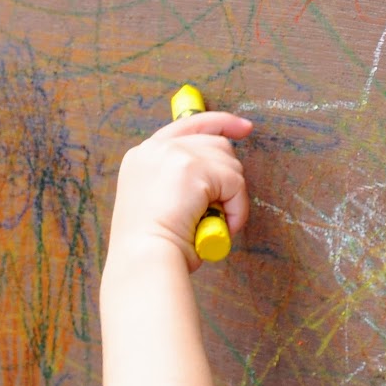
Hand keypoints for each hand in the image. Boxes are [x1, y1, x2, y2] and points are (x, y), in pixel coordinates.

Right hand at [107, 110, 252, 271]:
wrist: (142, 262)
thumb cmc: (149, 250)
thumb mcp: (156, 206)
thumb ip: (176, 183)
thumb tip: (213, 179)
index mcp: (142, 157)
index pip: (188, 124)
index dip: (220, 123)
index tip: (244, 129)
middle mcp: (156, 149)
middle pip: (215, 143)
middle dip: (229, 173)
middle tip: (225, 207)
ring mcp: (174, 155)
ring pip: (228, 163)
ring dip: (232, 196)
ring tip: (218, 224)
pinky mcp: (194, 169)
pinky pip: (235, 184)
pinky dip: (237, 208)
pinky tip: (223, 227)